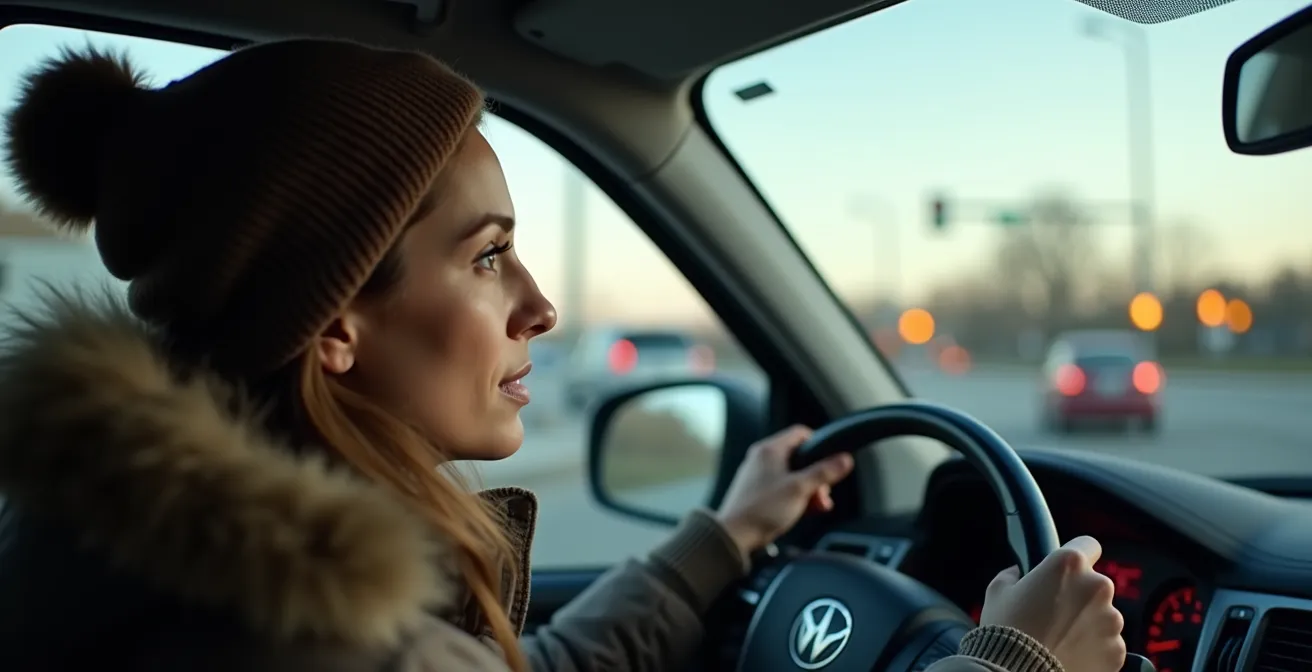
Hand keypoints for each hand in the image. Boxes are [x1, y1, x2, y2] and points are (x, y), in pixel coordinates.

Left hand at [714, 425, 854, 556]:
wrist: (734, 536)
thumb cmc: (762, 509)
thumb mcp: (800, 489)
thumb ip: (824, 472)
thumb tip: (845, 459)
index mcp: (770, 450)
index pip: (801, 434)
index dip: (820, 445)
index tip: (832, 462)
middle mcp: (762, 458)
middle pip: (799, 458)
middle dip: (817, 476)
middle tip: (823, 493)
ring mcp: (758, 476)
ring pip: (793, 475)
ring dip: (809, 489)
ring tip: (817, 506)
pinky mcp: (757, 493)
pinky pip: (783, 489)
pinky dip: (796, 497)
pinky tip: (805, 511)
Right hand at [979, 536, 1125, 671]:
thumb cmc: (1007, 629)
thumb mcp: (998, 591)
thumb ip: (1013, 574)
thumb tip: (1018, 573)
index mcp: (1069, 564)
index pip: (1088, 544)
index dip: (1077, 555)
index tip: (1068, 570)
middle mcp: (1097, 587)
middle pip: (1095, 584)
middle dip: (1080, 596)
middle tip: (1055, 612)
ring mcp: (1111, 620)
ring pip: (1103, 615)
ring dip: (1088, 622)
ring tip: (1061, 638)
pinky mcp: (1117, 650)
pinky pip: (1109, 643)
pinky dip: (1095, 648)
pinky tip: (1071, 654)